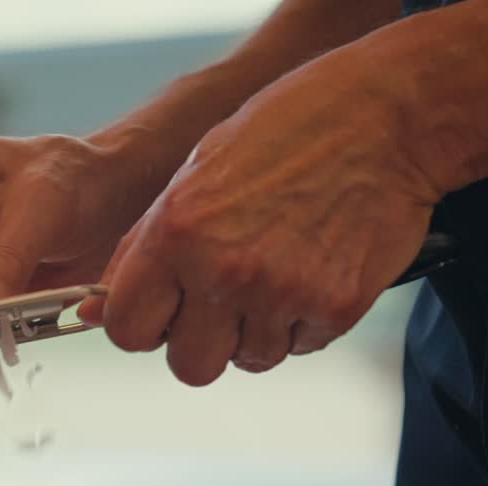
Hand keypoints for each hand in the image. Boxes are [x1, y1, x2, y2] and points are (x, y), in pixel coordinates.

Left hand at [79, 54, 440, 384]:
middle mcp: (223, 270)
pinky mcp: (335, 309)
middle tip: (218, 306)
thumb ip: (147, 243)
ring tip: (274, 275)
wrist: (386, 118)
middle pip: (188, 366)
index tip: (159, 312)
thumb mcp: (194, 171)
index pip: (127, 329)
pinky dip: (303, 322)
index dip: (142, 325)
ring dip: (255, 332)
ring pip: (249, 360)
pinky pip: (301, 347)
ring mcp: (282, 294)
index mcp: (175, 232)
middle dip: (199, 343)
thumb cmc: (288, 131)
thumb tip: (102, 304)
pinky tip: (312, 271)